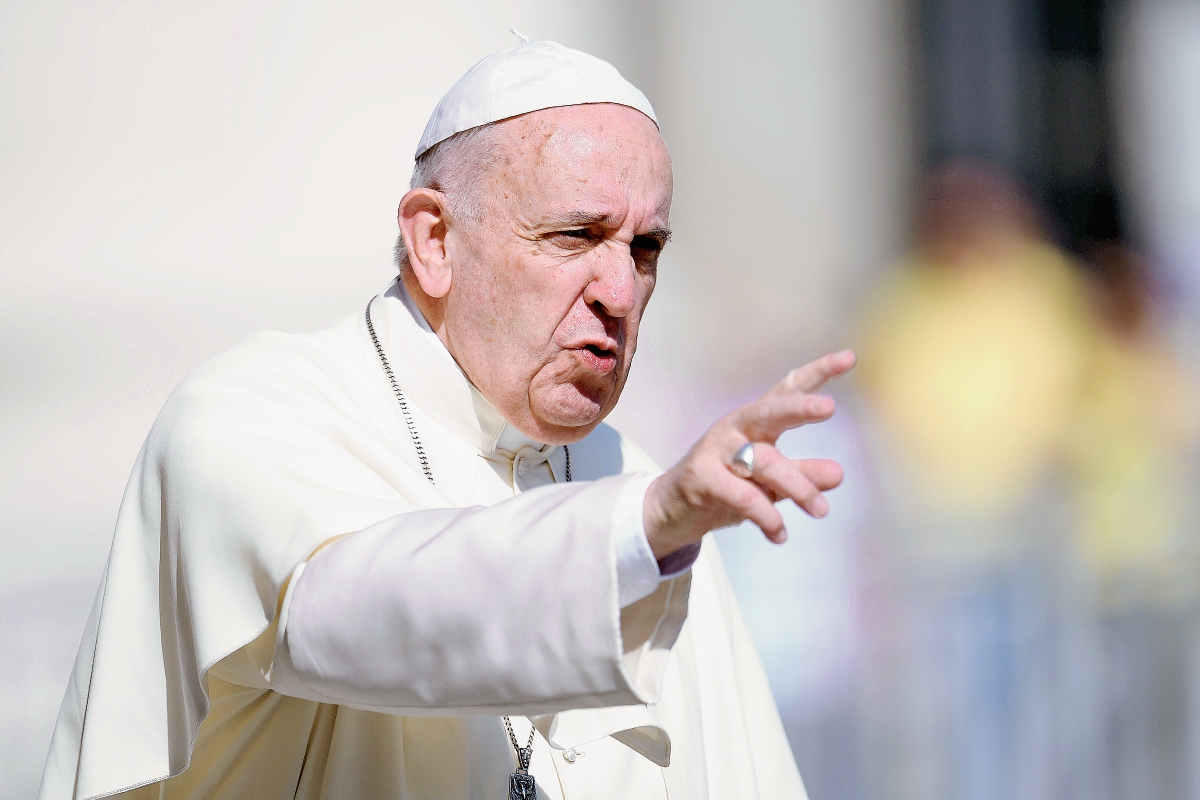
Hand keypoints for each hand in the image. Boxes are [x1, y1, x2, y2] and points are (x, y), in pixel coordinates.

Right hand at [642, 350, 855, 558]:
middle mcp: (736, 428)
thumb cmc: (726, 488)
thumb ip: (802, 475)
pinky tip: (779, 534)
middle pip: (770, 411)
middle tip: (829, 408)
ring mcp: (715, 450)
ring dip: (799, 487)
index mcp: (755, 422)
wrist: (671, 511)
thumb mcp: (769, 482)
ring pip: (765, 461)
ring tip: (821, 510)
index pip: (787, 391)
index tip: (848, 358)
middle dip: (800, 407)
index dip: (817, 373)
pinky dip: (766, 517)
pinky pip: (743, 496)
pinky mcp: (701, 477)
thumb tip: (839, 474)